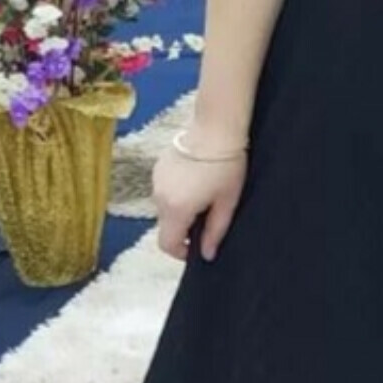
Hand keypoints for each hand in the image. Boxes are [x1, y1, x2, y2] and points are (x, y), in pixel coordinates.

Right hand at [152, 142, 246, 263]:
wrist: (216, 128)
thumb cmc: (227, 165)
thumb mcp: (227, 202)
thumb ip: (215, 231)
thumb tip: (207, 255)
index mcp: (176, 209)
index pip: (166, 244)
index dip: (180, 252)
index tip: (196, 248)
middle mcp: (159, 197)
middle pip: (165, 226)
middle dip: (183, 229)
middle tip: (207, 218)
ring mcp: (156, 181)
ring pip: (164, 208)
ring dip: (180, 210)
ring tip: (204, 196)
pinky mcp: (158, 168)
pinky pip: (164, 190)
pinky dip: (176, 194)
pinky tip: (196, 181)